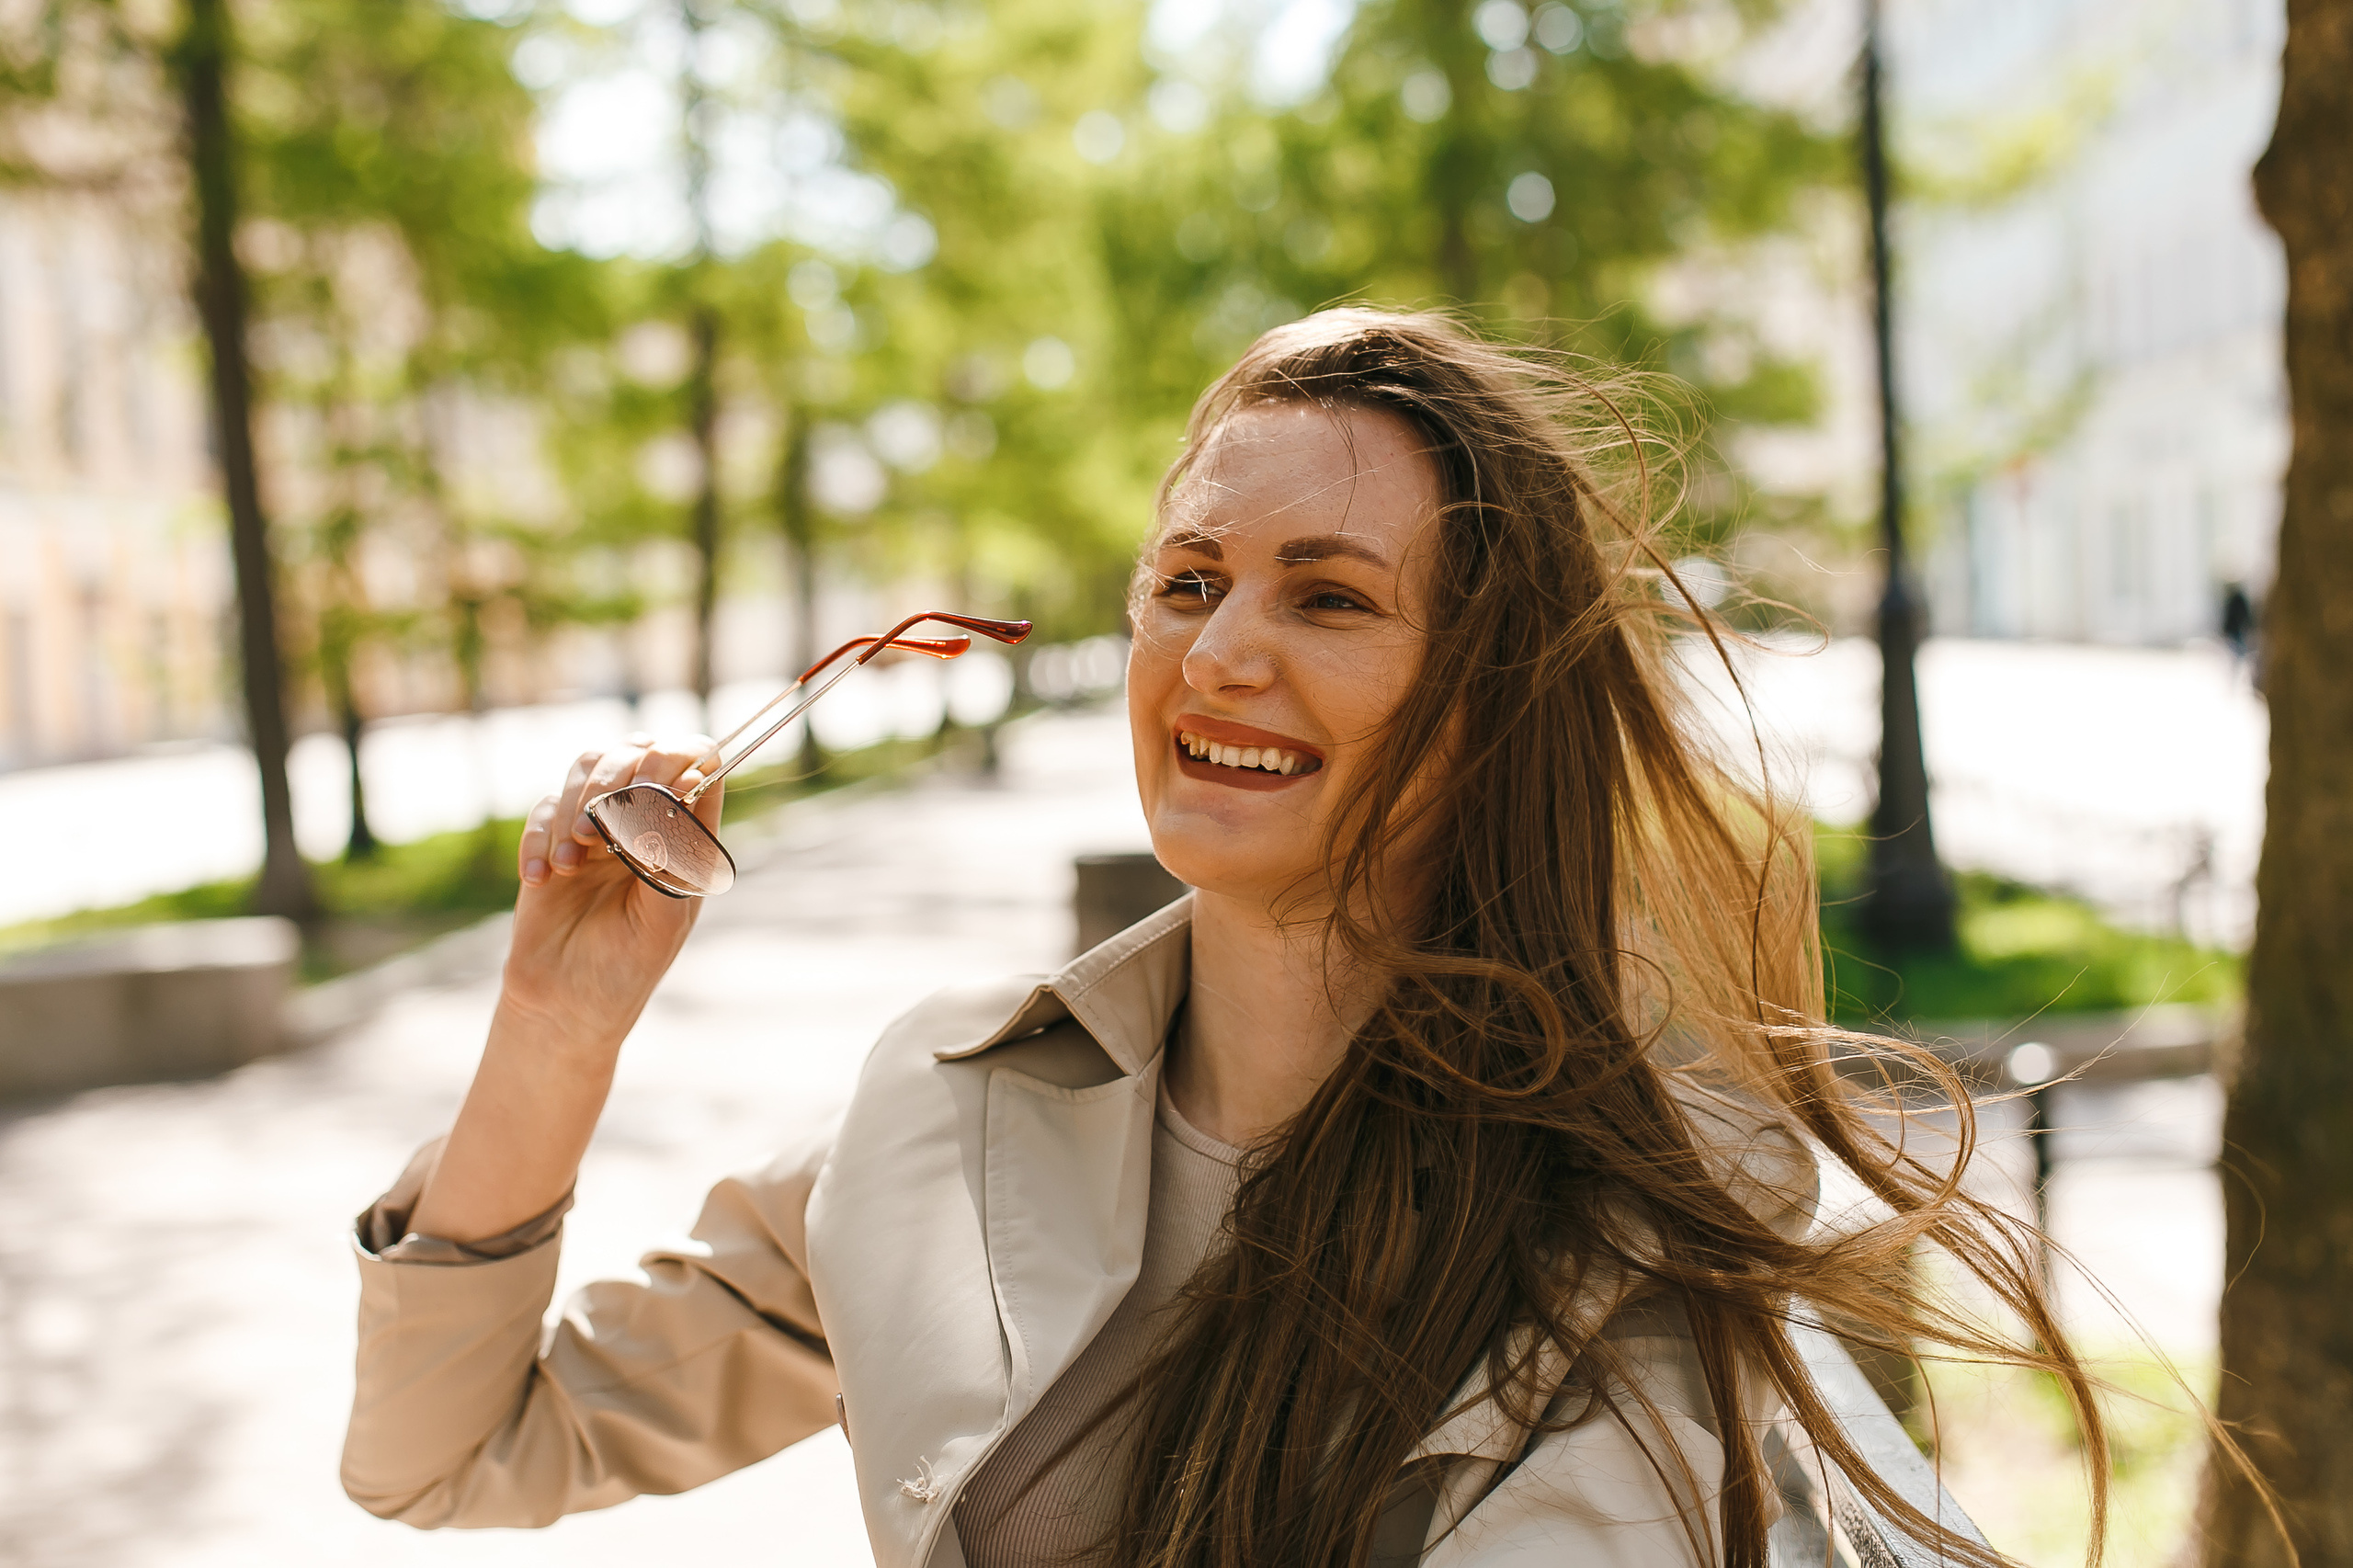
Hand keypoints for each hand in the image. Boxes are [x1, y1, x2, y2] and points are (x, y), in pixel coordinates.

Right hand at [501, 734, 724, 1049]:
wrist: (565, 1003)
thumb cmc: (626, 966)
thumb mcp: (663, 917)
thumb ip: (671, 856)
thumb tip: (674, 794)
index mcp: (687, 836)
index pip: (700, 762)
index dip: (680, 755)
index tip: (653, 786)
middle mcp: (646, 819)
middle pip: (638, 749)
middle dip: (618, 778)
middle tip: (600, 831)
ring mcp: (598, 823)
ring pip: (589, 765)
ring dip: (576, 805)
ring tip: (573, 861)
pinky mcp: (552, 837)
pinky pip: (542, 807)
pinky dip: (538, 838)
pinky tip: (542, 881)